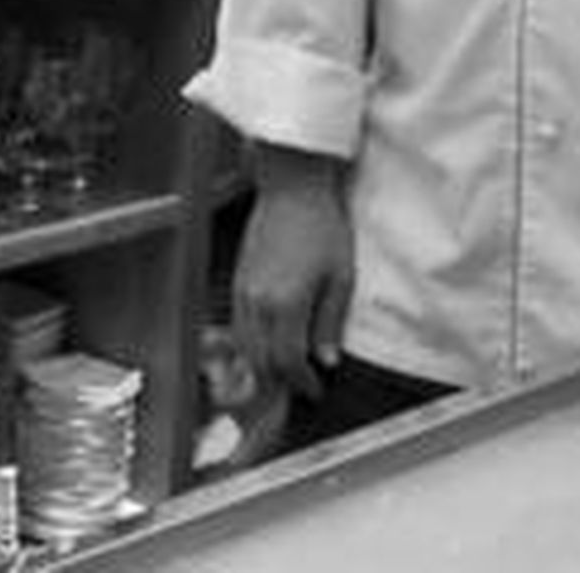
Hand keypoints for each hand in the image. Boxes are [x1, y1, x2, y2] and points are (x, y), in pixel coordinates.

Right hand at [232, 162, 354, 399]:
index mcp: (286, 304)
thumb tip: (327, 361)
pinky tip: (267, 345)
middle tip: (299, 389)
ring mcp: (243, 292)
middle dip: (280, 383)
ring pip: (245, 348)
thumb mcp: (341, 274)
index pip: (288, 362)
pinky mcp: (238, 281)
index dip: (302, 383)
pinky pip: (238, 327)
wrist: (292, 189)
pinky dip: (251, 345)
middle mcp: (258, 303)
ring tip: (285, 373)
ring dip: (262, 367)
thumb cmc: (323, 226)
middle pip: (260, 362)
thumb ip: (330, 321)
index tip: (316, 391)